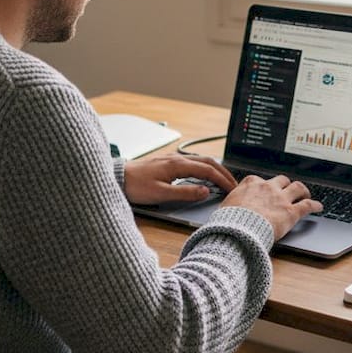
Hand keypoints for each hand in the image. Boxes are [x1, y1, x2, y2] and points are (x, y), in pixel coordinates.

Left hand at [123, 154, 237, 204]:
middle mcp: (177, 158)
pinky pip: (192, 161)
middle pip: (208, 162)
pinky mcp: (168, 161)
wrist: (118, 178)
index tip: (232, 189)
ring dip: (215, 169)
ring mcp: (172, 158)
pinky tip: (204, 174)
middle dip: (223, 173)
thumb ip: (185, 193)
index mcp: (178, 165)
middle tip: (234, 184)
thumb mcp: (161, 194)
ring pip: (201, 160)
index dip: (222, 180)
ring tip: (223, 180)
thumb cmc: (136, 186)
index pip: (208, 170)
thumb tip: (205, 191)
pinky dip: (204, 167)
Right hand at [221, 175, 322, 239]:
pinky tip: (318, 207)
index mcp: (251, 184)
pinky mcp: (291, 212)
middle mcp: (268, 188)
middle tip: (288, 189)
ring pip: (297, 187)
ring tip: (306, 194)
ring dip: (303, 190)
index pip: (259, 180)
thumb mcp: (225, 208)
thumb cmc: (229, 221)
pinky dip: (314, 205)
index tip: (264, 189)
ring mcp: (281, 199)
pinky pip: (307, 205)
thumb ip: (231, 205)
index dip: (263, 185)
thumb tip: (226, 211)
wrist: (238, 230)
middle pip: (281, 180)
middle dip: (285, 184)